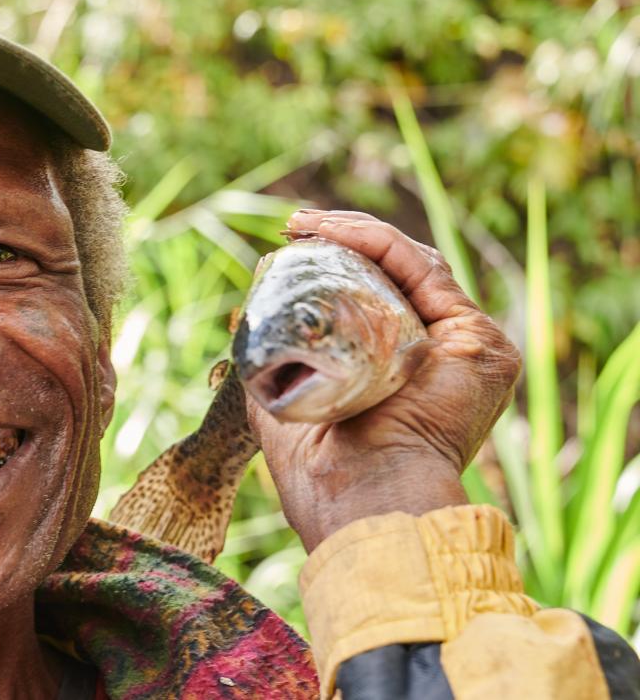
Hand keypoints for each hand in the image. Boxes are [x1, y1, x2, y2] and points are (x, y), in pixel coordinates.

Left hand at [247, 209, 520, 552]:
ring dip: (355, 236)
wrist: (361, 500)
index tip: (289, 246)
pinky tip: (335, 233)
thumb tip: (244, 312)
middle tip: (295, 228)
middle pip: (395, 279)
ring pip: (410, 267)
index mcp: (406, 376)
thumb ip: (270, 362)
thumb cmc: (321, 471)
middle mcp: (442, 360)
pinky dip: (379, 244)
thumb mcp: (283, 404)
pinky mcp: (481, 342)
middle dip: (343, 244)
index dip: (337, 267)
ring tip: (305, 225)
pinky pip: (425, 271)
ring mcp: (467, 349)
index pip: (377, 302)